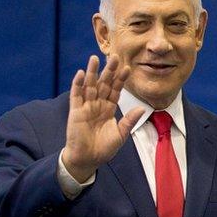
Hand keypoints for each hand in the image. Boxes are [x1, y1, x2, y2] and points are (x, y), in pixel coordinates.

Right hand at [62, 55, 144, 181]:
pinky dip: (78, 84)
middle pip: (104, 84)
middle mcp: (97, 105)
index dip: (121, 80)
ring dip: (93, 72)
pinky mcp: (75, 111)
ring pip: (90, 86)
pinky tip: (82, 73)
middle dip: (109, 71)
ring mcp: (86, 107)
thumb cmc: (104, 148)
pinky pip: (76, 95)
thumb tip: (141, 109)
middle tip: (115, 56)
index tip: (128, 68)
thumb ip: (129, 121)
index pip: (116, 90)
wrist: (87, 159)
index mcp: (109, 109)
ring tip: (95, 58)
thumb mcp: (121, 134)